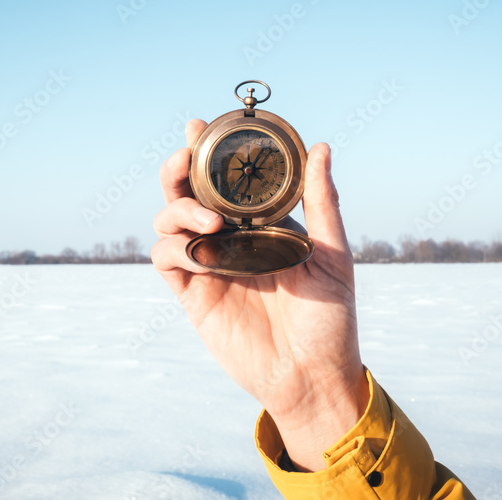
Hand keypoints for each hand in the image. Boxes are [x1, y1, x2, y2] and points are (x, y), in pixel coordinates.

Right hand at [151, 120, 369, 470]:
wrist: (313, 375)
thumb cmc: (330, 317)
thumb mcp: (334, 253)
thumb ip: (322, 201)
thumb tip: (322, 147)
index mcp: (259, 223)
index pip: (224, 179)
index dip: (206, 152)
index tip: (200, 126)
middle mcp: (229, 238)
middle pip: (185, 192)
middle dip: (177, 169)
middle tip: (184, 155)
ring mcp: (208, 264)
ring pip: (168, 221)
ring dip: (179, 209)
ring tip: (211, 220)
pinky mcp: (194, 294)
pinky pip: (168, 260)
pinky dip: (177, 248)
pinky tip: (203, 252)